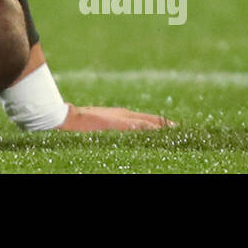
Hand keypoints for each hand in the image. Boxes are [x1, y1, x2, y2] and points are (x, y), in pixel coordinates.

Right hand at [58, 104, 175, 131]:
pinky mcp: (117, 124)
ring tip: (173, 130)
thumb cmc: (81, 123)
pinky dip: (148, 127)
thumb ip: (112, 127)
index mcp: (121, 115)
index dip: (158, 122)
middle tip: (178, 128)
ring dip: (159, 125)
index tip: (170, 127)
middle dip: (163, 123)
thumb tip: (125, 132)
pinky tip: (157, 130)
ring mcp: (121, 119)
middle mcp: (124, 115)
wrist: (69, 118)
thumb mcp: (100, 124)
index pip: (145, 119)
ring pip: (146, 121)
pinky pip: (137, 126)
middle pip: (149, 119)